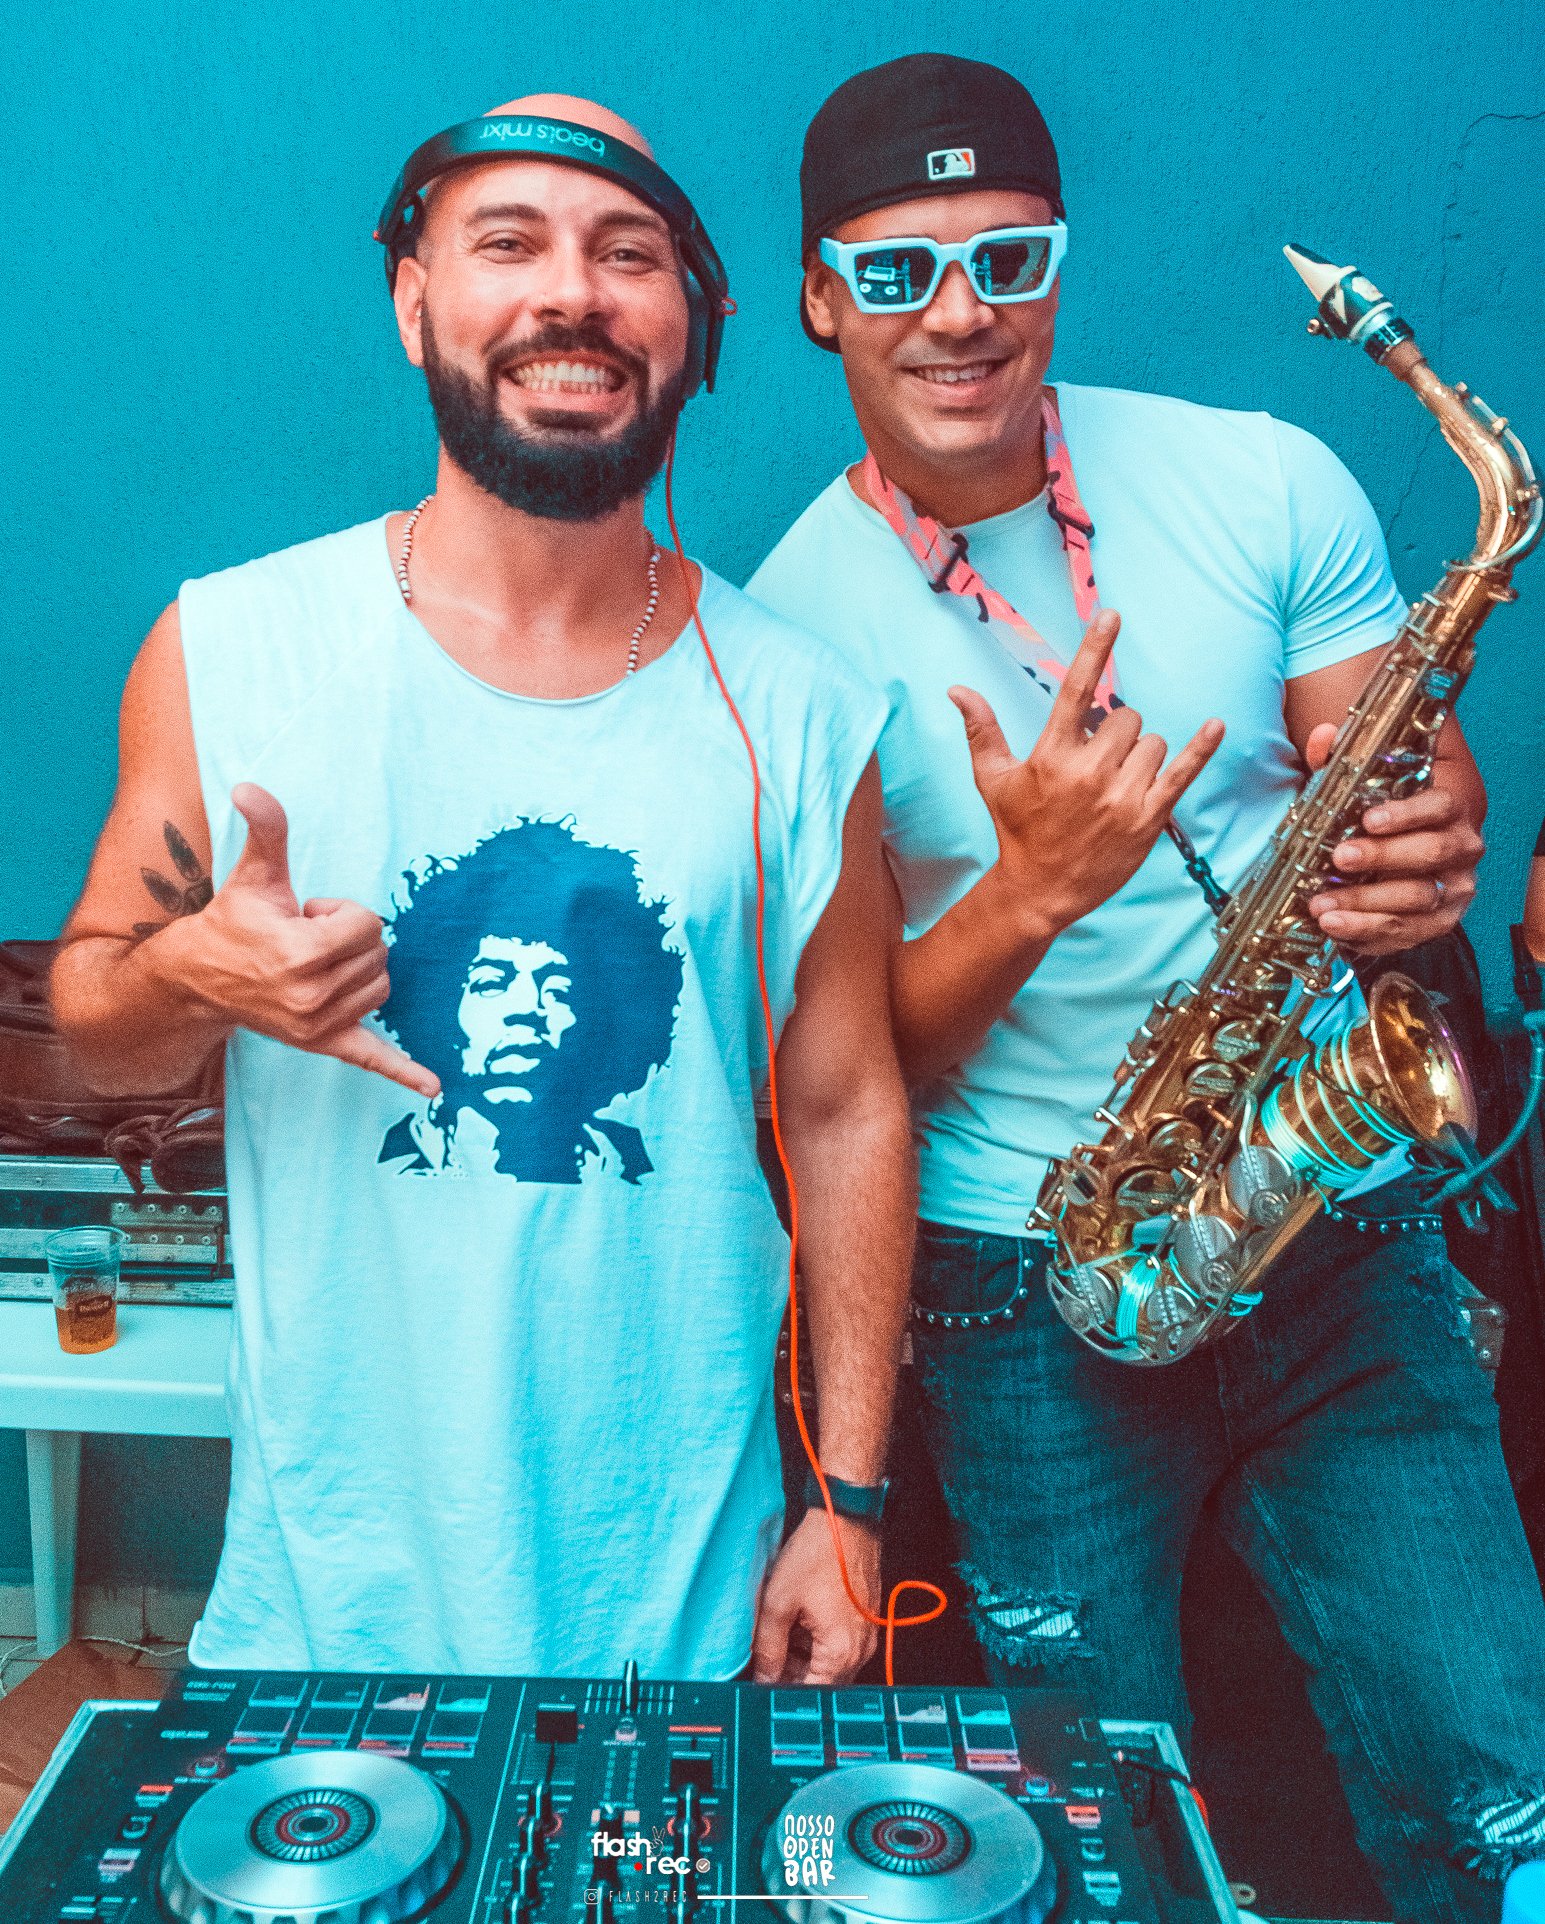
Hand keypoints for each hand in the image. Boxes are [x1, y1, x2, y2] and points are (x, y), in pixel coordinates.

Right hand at [165, 784, 439, 1095]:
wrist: (199, 978)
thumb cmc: (233, 922)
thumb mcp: (254, 875)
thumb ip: (266, 829)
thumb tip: (249, 787)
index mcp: (302, 955)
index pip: (367, 924)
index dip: (342, 913)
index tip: (306, 916)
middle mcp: (313, 996)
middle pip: (379, 955)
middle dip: (350, 939)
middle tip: (306, 940)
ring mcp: (319, 1026)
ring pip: (381, 987)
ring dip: (358, 970)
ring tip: (313, 964)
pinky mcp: (323, 1044)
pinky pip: (371, 1060)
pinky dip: (403, 1073)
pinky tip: (432, 1088)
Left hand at [751, 1509, 879, 1684]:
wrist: (847, 1517)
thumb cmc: (818, 1552)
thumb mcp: (779, 1602)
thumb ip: (768, 1649)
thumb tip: (763, 1680)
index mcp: (841, 1652)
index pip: (810, 1696)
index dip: (782, 1694)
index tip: (762, 1686)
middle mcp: (860, 1651)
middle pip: (823, 1684)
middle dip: (792, 1677)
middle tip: (766, 1658)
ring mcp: (866, 1636)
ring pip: (830, 1666)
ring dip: (804, 1660)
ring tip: (781, 1632)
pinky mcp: (865, 1622)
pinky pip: (840, 1648)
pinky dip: (817, 1643)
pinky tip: (798, 1622)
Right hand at [951, 612, 1223, 937]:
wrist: (1039, 890)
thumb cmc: (1017, 831)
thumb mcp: (992, 780)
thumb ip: (981, 730)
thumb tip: (958, 690)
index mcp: (1052, 755)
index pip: (1076, 690)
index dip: (1095, 649)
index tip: (1112, 615)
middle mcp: (1089, 772)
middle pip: (1126, 718)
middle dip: (1116, 733)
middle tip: (1098, 763)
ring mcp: (1121, 796)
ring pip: (1151, 743)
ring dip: (1140, 755)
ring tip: (1117, 784)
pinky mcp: (1147, 818)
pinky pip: (1182, 772)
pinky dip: (1201, 748)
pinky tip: (1216, 725)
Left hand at [1302, 724, 1483, 952]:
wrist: (1403, 862)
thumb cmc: (1378, 820)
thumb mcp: (1357, 790)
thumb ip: (1339, 761)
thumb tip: (1323, 734)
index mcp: (1449, 808)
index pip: (1439, 806)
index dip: (1406, 813)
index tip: (1368, 819)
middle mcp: (1461, 848)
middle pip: (1430, 853)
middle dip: (1381, 858)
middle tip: (1339, 859)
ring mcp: (1454, 889)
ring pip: (1418, 899)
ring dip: (1366, 904)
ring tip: (1322, 906)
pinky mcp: (1439, 923)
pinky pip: (1409, 934)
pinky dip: (1369, 934)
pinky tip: (1336, 928)